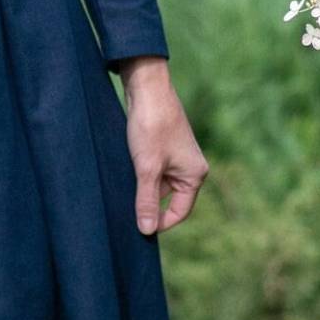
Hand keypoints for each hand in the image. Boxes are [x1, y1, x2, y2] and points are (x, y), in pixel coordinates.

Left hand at [114, 56, 206, 236]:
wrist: (147, 88)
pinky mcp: (163, 148)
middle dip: (148, 202)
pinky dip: (140, 173)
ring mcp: (177, 157)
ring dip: (141, 186)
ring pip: (157, 184)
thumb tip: (147, 230)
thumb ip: (147, 201)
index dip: (160, 222)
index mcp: (195, 175)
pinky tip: (125, 169)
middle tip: (125, 204)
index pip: (180, 212)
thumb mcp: (147, 168)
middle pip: (168, 199)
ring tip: (124, 181)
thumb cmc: (151, 127)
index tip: (138, 227)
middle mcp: (190, 167)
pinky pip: (153, 170)